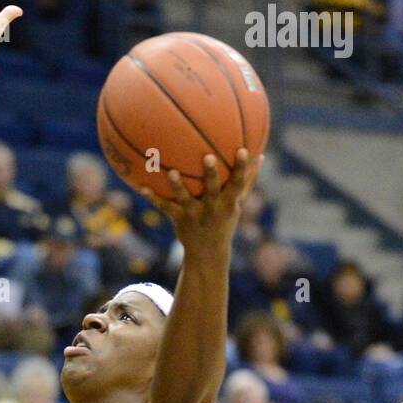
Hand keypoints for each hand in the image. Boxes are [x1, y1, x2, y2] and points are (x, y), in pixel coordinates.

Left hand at [139, 149, 261, 250]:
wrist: (207, 252)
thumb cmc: (225, 221)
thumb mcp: (238, 203)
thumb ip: (248, 180)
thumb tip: (260, 155)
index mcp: (228, 203)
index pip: (237, 183)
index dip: (241, 168)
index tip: (242, 151)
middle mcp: (212, 208)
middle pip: (213, 190)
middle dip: (211, 174)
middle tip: (208, 157)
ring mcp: (195, 214)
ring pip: (186, 198)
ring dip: (178, 186)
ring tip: (171, 172)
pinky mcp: (179, 219)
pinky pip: (165, 207)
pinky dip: (154, 198)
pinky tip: (142, 187)